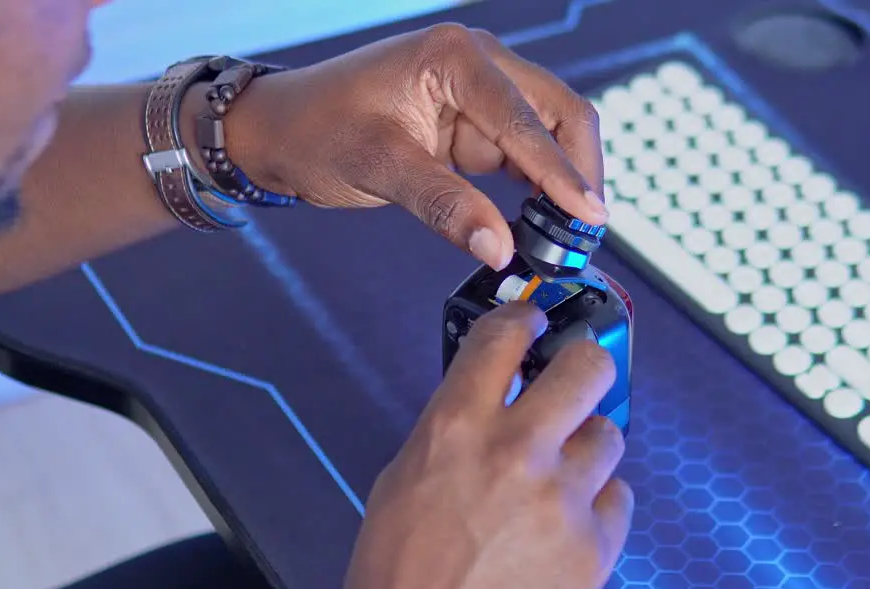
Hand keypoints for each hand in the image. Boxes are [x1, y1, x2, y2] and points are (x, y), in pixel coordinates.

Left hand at [229, 23, 607, 269]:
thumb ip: (444, 206)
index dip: (563, 172)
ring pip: (550, 134)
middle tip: (586, 230)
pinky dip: (540, 186)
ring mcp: (481, 93)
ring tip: (569, 235)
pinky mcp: (476, 124)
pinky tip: (542, 223)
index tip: (589, 216)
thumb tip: (500, 249)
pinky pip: (525, 153)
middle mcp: (478, 63)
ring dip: (564, 180)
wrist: (280, 130)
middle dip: (579, 171)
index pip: (527, 118)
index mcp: (455, 57)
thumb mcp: (378, 169)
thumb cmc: (316, 131)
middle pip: (560, 113)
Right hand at [282, 302, 633, 588]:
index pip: (506, 335)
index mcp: (456, 429)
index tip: (536, 319)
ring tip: (559, 480)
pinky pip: (618, 500)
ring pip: (610, 435)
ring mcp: (561, 501)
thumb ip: (454, 428)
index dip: (525, 318)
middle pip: (588, 368)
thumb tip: (492, 394)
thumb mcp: (404, 478)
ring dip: (588, 450)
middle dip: (585, 364)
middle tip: (580, 375)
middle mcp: (516, 453)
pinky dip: (597, 508)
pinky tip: (565, 528)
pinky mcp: (594, 548)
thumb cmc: (396, 580)